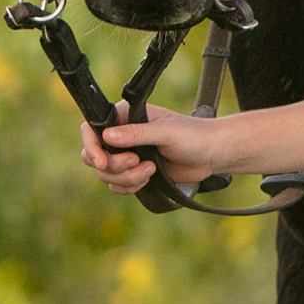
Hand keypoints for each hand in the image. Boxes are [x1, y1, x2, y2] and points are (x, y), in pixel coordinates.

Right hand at [80, 102, 223, 196]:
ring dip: (127, 178)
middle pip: (93, 156)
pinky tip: (149, 179)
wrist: (211, 154)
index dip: (91, 146)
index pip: (91, 129)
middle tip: (137, 162)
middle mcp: (121, 135)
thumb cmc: (193, 136)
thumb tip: (107, 135)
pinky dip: (129, 187)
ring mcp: (126, 155)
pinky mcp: (134, 172)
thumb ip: (136, 134)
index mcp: (125, 116)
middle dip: (114, 166)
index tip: (102, 162)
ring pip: (106, 174)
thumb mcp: (165, 132)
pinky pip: (117, 186)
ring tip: (152, 169)